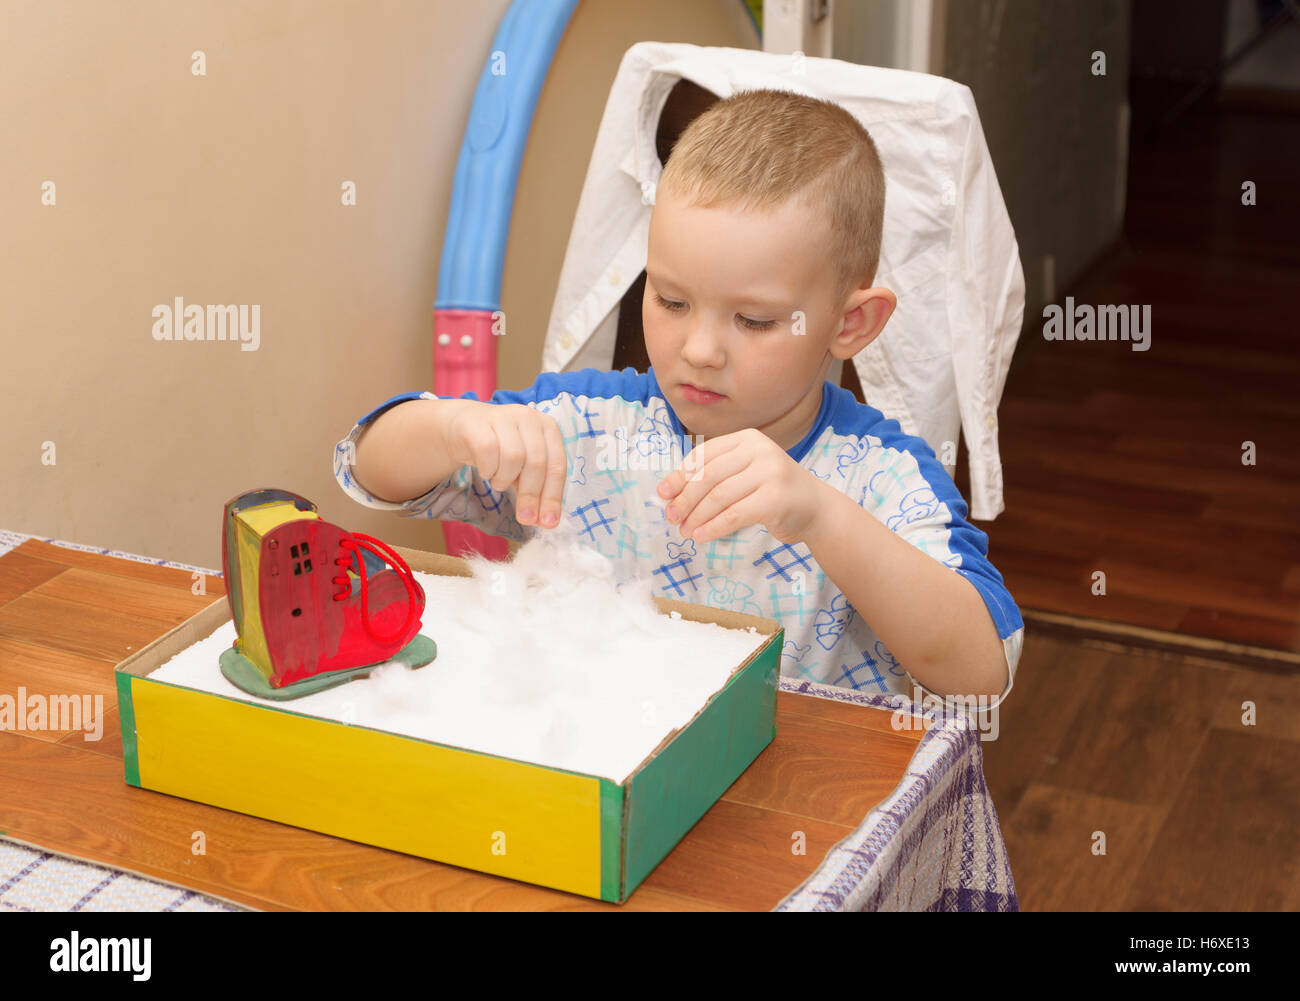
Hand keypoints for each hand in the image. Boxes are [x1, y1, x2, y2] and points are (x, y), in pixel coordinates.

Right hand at [444, 402, 567, 527]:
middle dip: (531, 496)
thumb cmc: (501, 449)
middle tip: (525, 518)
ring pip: (513, 458)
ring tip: (499, 481)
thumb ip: (537, 490)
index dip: (553, 497)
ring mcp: (504, 416)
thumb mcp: (524, 469)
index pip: (557, 465)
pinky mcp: (480, 422)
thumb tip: (546, 520)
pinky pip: (488, 452)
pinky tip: (486, 471)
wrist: (465, 427)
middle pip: (537, 463)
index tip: (548, 522)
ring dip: (505, 479)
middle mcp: (529, 418)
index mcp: (548, 428)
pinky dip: (488, 469)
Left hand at [656, 428, 827, 544]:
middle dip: (685, 498)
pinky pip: (735, 514)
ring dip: (697, 516)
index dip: (680, 475)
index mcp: (747, 438)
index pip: (704, 454)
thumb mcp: (746, 474)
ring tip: (685, 531)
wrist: (817, 509)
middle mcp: (759, 450)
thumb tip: (672, 494)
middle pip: (709, 475)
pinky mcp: (776, 498)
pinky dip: (714, 527)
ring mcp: (770, 472)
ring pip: (720, 496)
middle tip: (672, 517)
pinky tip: (702, 536)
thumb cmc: (774, 492)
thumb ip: (717, 476)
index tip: (662, 494)